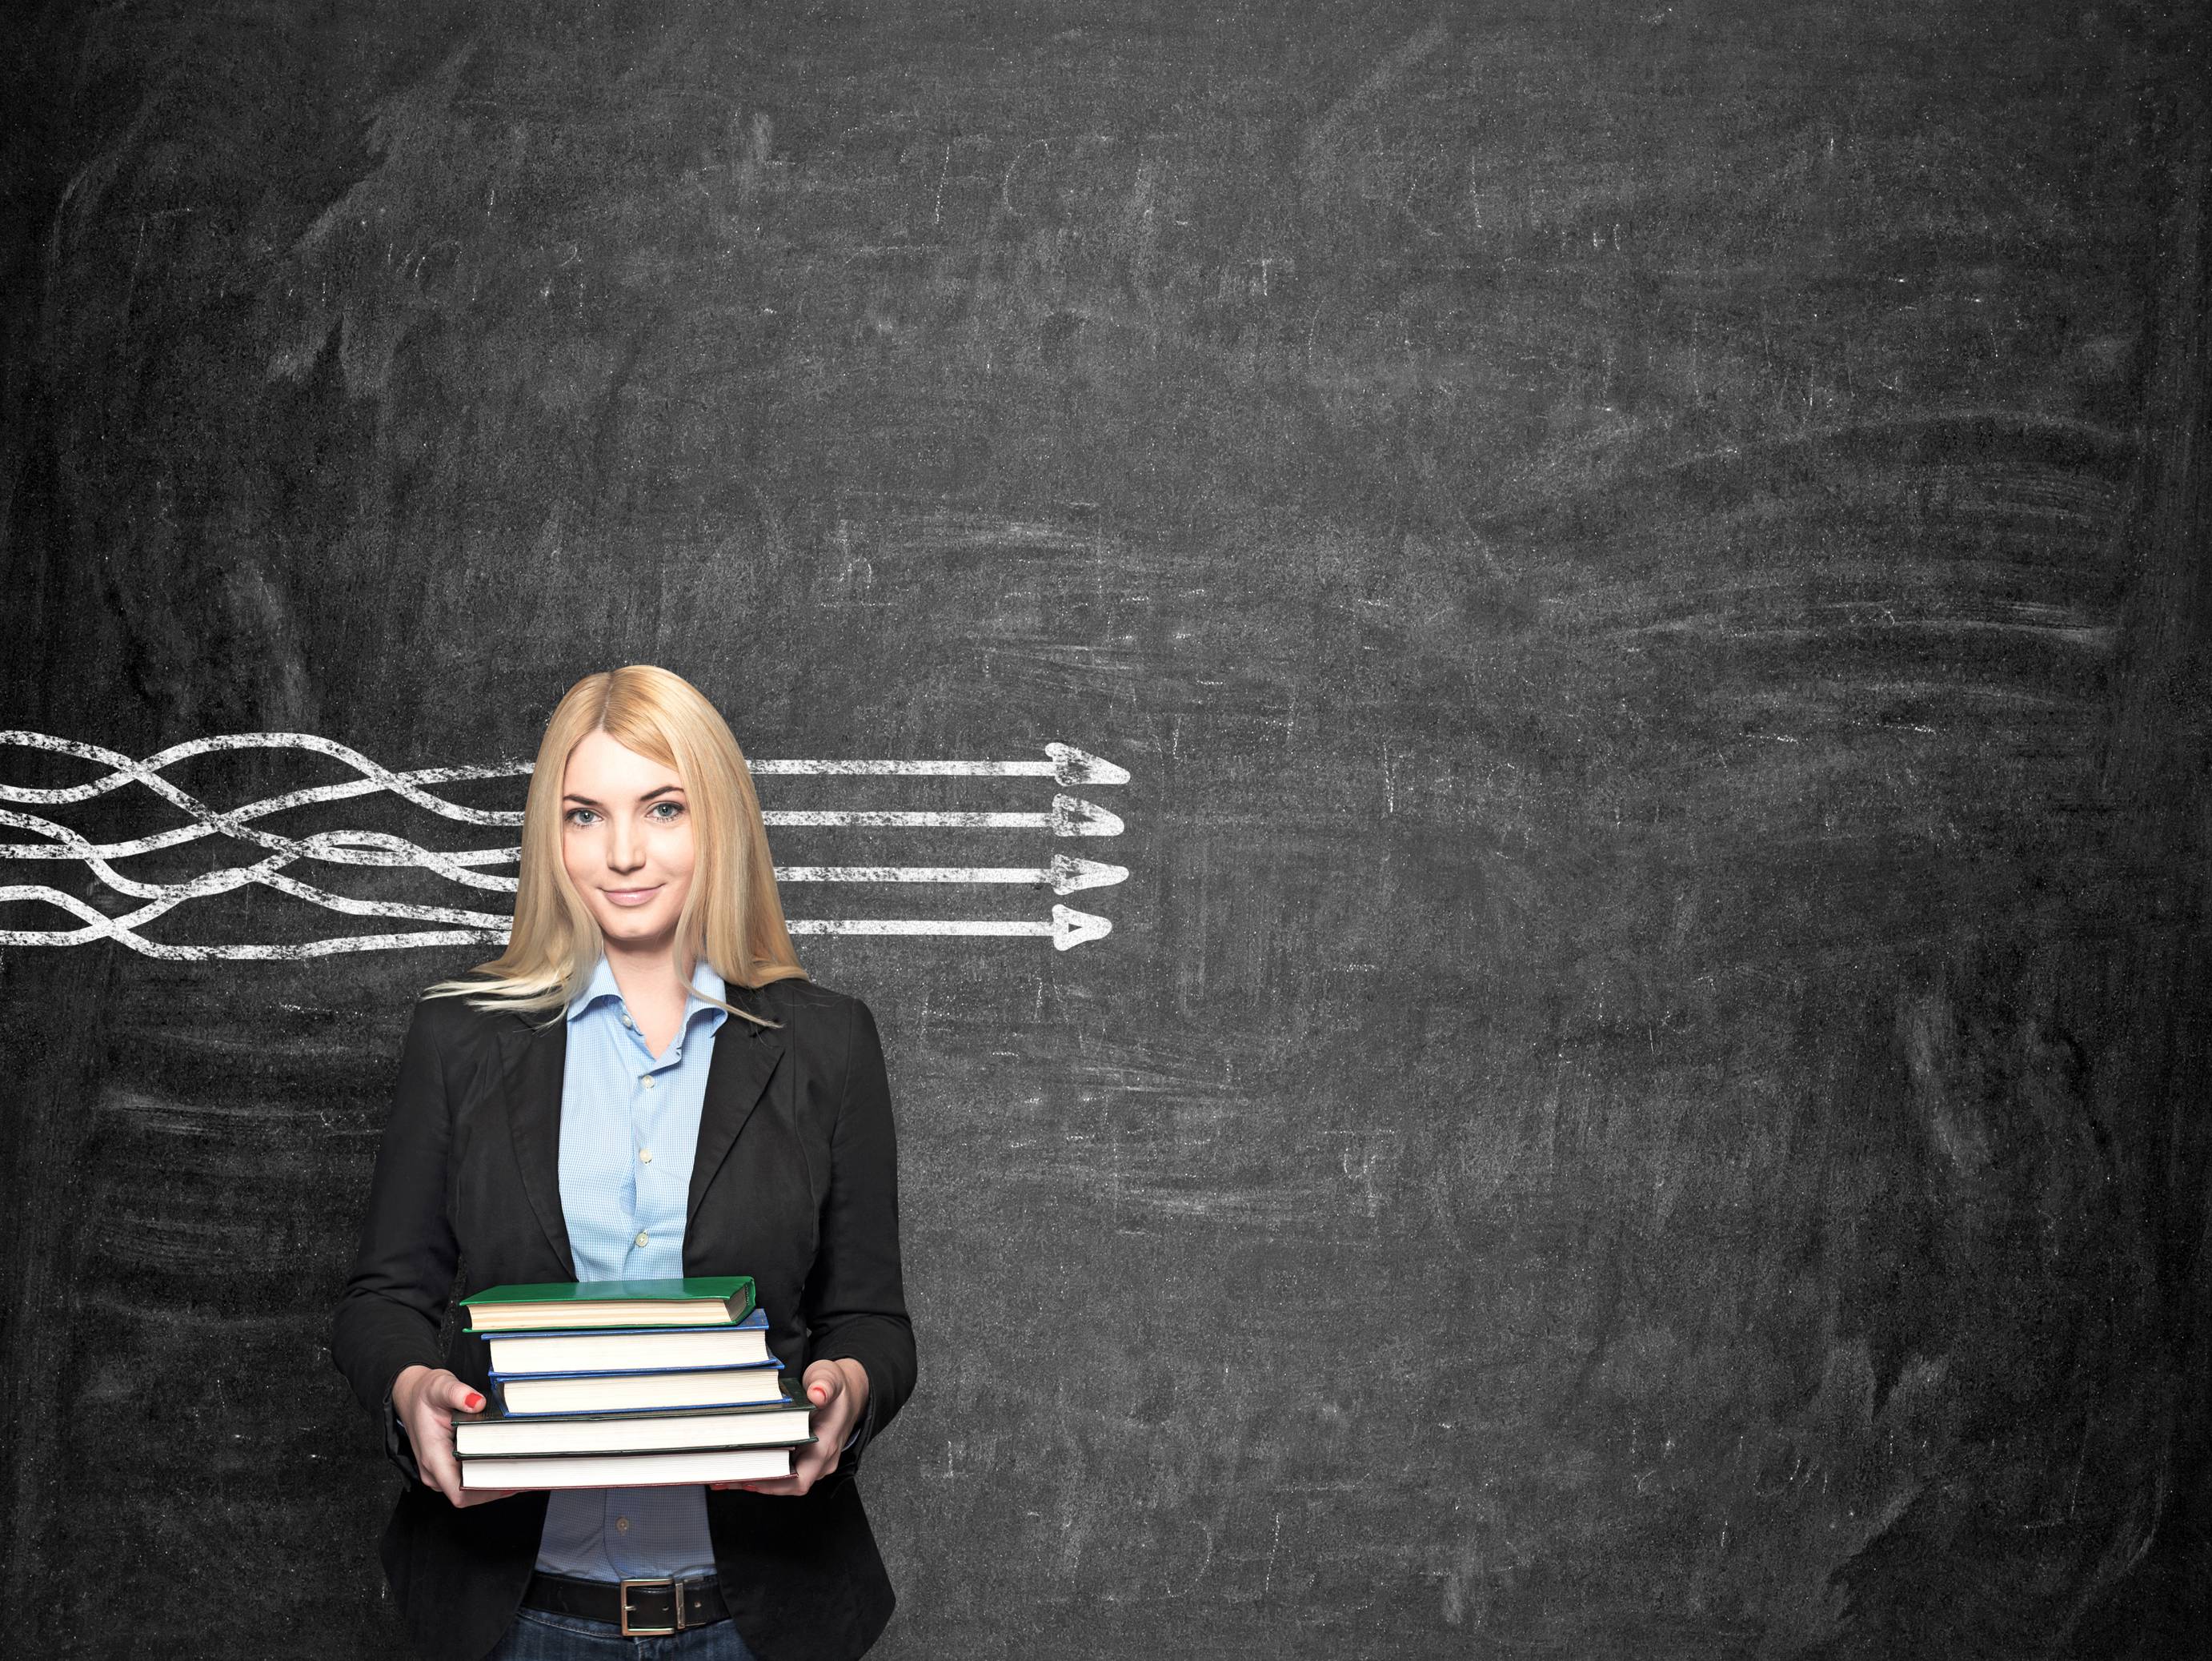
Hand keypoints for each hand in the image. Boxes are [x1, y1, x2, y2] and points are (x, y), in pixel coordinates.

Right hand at [393, 1364, 517, 1507]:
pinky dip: (489, 1473)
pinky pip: (469, 1478)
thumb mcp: (440, 1386)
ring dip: (495, 1481)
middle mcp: (435, 1471)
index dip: (486, 1493)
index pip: (459, 1493)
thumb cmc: (424, 1394)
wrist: (411, 1395)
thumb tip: (477, 1402)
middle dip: (498, 1486)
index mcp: (433, 1457)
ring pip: (471, 1489)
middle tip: (529, 1472)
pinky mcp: (448, 1466)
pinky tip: (510, 1462)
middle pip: (469, 1495)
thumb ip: (458, 1393)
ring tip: (524, 1468)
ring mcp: (441, 1471)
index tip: (512, 1481)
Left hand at [711, 1358, 867, 1496]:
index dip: (772, 1483)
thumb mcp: (831, 1378)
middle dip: (754, 1482)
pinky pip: (782, 1470)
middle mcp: (821, 1460)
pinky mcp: (803, 1457)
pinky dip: (761, 1469)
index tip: (746, 1477)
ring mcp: (812, 1461)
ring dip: (754, 1477)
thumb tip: (818, 1393)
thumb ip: (825, 1384)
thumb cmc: (836, 1387)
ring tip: (722, 1474)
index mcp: (826, 1445)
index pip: (800, 1478)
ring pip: (783, 1480)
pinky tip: (738, 1464)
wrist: (848, 1392)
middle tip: (724, 1476)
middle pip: (786, 1484)